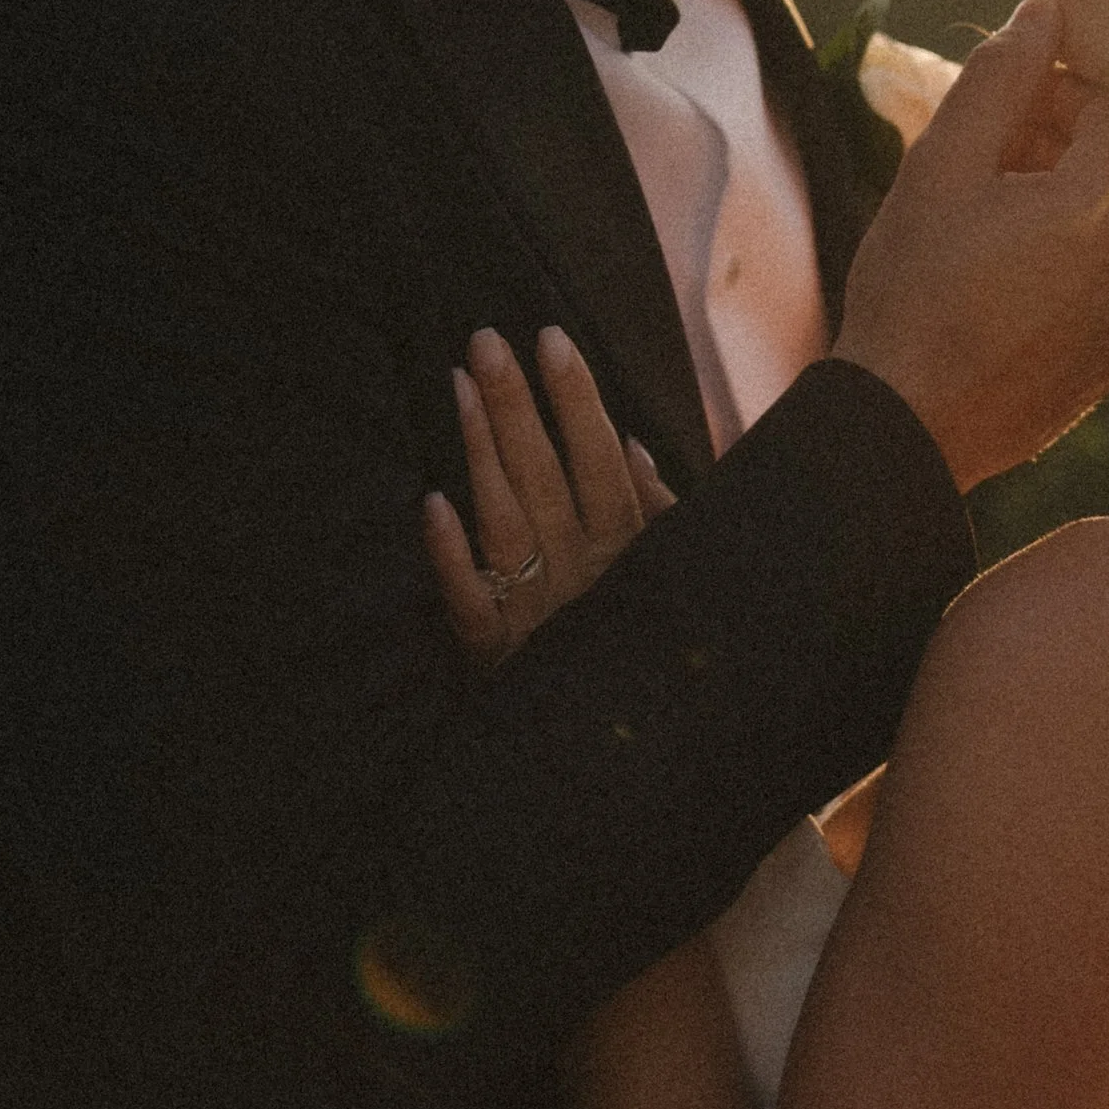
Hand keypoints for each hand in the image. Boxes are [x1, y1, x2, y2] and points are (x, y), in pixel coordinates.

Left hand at [426, 324, 674, 665]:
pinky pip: (472, 604)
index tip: (551, 340)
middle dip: (518, 405)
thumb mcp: (678, 579)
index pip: (600, 460)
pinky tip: (430, 503)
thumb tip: (633, 443)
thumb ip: (662, 513)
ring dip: (482, 453)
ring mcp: (541, 615)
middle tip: (485, 340)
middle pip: (546, 477)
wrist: (633, 768)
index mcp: (632, 554)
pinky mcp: (500, 660)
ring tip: (457, 385)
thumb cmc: (653, 658)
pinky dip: (452, 557)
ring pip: (506, 522)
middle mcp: (586, 577)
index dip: (576, 400)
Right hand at [830, 0, 1108, 493]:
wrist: (906, 424)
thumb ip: (1001, 77)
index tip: (1000, 115)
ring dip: (1066, 206)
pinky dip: (1075, 263)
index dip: (1056, 93)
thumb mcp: (940, 166)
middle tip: (983, 168)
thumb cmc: (913, 291)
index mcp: (1107, 198)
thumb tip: (1045, 9)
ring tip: (990, 230)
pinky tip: (1009, 283)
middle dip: (1060, 147)